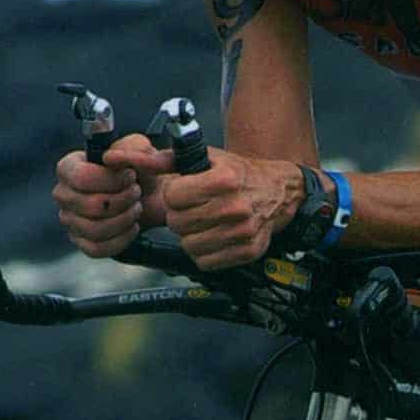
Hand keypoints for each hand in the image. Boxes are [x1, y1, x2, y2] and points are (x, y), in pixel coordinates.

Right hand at [53, 134, 173, 257]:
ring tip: (135, 208)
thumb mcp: (139, 148)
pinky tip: (132, 227)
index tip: (131, 175)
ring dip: (124, 219)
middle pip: (91, 206)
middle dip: (123, 200)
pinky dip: (121, 239)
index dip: (111, 180)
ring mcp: (70, 221)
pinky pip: (97, 249)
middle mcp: (63, 195)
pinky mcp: (81, 242)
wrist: (152, 195)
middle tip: (136, 192)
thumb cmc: (139, 170)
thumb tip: (109, 158)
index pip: (81, 178)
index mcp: (69, 168)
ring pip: (95, 229)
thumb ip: (130, 146)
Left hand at [159, 150, 301, 270]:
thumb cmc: (239, 175)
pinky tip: (212, 238)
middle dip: (179, 216)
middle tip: (192, 210)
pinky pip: (206, 262)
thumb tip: (143, 160)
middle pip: (178, 223)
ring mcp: (243, 232)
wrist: (277, 192)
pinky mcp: (247, 251)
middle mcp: (236, 207)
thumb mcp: (208, 158)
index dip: (173, 195)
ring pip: (189, 245)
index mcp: (225, 180)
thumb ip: (171, 159)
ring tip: (202, 225)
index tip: (183, 193)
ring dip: (190, 237)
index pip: (173, 197)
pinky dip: (204, 253)